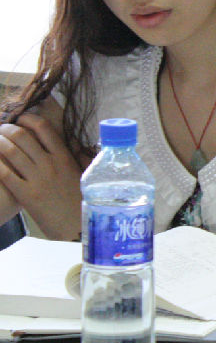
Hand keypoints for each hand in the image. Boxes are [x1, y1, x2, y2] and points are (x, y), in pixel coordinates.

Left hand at [0, 113, 82, 239]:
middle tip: (1, 130)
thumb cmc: (80, 199)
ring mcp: (37, 178)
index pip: (44, 128)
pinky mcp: (26, 194)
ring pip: (10, 151)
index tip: (20, 118)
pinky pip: (4, 173)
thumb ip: (72, 157)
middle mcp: (50, 164)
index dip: (28, 119)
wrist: (77, 225)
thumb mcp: (80, 173)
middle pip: (22, 136)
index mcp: (64, 156)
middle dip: (6, 129)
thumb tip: (66, 142)